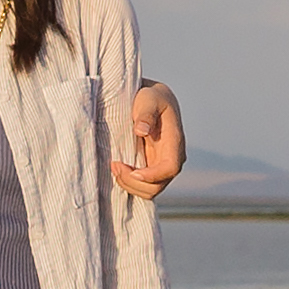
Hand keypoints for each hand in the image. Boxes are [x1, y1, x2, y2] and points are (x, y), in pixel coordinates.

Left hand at [111, 79, 185, 198]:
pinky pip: (141, 185)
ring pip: (149, 190)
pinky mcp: (150, 168)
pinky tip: (117, 168)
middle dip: (134, 182)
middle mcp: (172, 158)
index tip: (133, 171)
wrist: (151, 99)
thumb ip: (146, 114)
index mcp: (175, 142)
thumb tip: (141, 130)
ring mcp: (161, 166)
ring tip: (113, 166)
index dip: (153, 175)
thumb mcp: (149, 98)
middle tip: (114, 165)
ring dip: (129, 184)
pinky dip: (128, 182)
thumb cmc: (151, 97)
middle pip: (157, 186)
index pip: (170, 168)